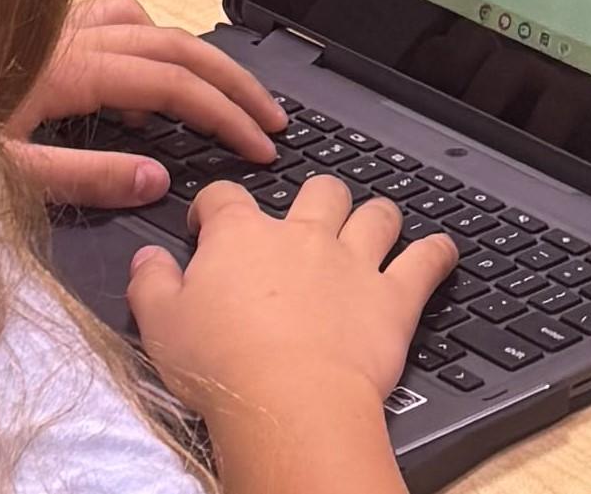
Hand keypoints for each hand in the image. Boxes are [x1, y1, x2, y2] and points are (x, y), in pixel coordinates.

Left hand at [3, 0, 284, 207]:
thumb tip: (155, 179)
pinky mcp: (44, 26)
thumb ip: (82, 176)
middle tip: (271, 117)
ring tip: (217, 100)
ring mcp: (59, 24)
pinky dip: (147, 40)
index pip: (173, 85)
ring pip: (151, 23)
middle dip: (234, 81)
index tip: (260, 146)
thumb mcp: (5, 172)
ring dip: (195, 58)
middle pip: (178, 44)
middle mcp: (72, 34)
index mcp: (68, 69)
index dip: (224, 115)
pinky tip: (141, 79)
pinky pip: (115, 16)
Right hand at [130, 175, 453, 439]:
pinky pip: (426, 260)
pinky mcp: (393, 297)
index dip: (215, 205)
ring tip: (375, 225)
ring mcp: (354, 262)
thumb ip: (152, 283)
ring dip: (377, 216)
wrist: (288, 400)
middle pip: (318, 190)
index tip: (209, 222)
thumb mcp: (160, 324)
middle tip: (308, 219)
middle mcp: (303, 237)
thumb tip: (147, 260)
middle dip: (315, 198)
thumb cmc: (223, 366)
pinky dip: (438, 253)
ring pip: (376, 214)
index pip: (226, 196)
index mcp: (242, 238)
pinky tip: (442, 250)